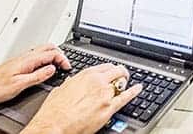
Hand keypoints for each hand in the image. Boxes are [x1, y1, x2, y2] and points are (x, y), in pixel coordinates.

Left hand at [0, 44, 70, 108]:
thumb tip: (52, 69)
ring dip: (53, 55)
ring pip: (42, 51)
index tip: (67, 67)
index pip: (51, 53)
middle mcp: (25, 57)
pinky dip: (46, 59)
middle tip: (65, 64)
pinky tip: (45, 67)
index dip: (62, 59)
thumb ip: (37, 76)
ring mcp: (22, 59)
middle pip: (48, 47)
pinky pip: (37, 56)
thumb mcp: (20, 85)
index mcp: (28, 60)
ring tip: (58, 64)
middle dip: (60, 54)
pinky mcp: (18, 64)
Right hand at [23, 64, 142, 133]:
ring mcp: (104, 95)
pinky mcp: (108, 108)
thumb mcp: (61, 89)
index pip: (105, 66)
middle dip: (121, 72)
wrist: (54, 126)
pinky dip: (134, 92)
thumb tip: (74, 82)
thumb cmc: (54, 111)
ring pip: (121, 84)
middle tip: (122, 74)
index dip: (110, 68)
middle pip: (117, 71)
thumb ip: (72, 83)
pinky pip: (126, 97)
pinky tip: (138, 88)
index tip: (112, 70)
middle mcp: (97, 82)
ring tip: (126, 84)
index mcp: (86, 75)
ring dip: (123, 84)